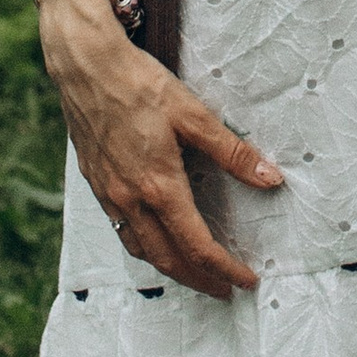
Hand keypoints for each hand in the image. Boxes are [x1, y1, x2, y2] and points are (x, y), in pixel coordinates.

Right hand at [37, 0, 281, 300]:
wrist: (85, 67)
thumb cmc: (140, 85)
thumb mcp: (194, 114)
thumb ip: (232, 152)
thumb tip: (271, 179)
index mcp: (159, 186)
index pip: (198, 245)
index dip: (225, 268)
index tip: (247, 279)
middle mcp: (130, 199)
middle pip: (168, 259)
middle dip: (199, 280)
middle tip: (224, 290)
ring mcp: (109, 194)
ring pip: (141, 249)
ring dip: (170, 269)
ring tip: (194, 275)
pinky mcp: (96, 184)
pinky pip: (122, 231)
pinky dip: (143, 247)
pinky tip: (154, 241)